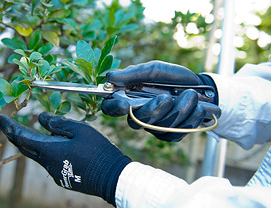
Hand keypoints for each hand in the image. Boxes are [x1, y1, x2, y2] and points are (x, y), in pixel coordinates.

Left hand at [0, 112, 130, 205]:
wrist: (112, 177)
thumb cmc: (97, 151)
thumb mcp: (79, 130)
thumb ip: (58, 123)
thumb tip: (41, 118)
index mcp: (49, 150)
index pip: (21, 137)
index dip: (8, 126)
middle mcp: (47, 164)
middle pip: (25, 147)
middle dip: (15, 135)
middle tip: (8, 125)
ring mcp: (55, 172)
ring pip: (38, 155)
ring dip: (33, 143)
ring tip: (33, 132)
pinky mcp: (63, 178)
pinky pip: (49, 161)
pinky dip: (47, 151)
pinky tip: (55, 145)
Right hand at [101, 60, 217, 141]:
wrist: (201, 88)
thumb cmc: (173, 78)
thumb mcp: (155, 69)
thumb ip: (134, 74)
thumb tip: (110, 77)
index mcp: (129, 98)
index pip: (111, 108)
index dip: (114, 108)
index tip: (124, 104)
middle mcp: (139, 115)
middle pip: (136, 122)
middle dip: (153, 110)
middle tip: (167, 98)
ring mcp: (155, 127)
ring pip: (159, 127)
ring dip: (178, 111)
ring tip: (191, 95)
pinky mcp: (171, 135)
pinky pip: (175, 134)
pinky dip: (189, 119)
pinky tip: (198, 108)